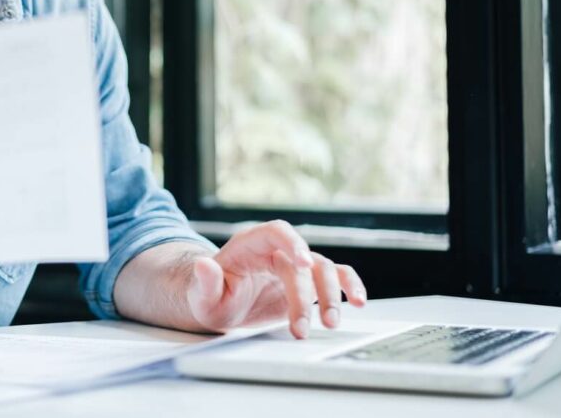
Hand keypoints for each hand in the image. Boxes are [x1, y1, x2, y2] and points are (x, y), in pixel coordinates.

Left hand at [186, 220, 366, 338]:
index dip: (293, 243)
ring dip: (331, 296)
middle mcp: (276, 251)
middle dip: (305, 295)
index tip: (304, 263)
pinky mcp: (307, 283)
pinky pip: (336, 277)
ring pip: (324, 270)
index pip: (276, 232)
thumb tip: (202, 264)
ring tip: (330, 323)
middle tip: (302, 327)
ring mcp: (295, 266)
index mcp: (250, 245)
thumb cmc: (210, 297)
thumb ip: (205, 281)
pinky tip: (358, 301)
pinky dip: (350, 286)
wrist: (221, 306)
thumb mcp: (202, 295)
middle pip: (302, 262)